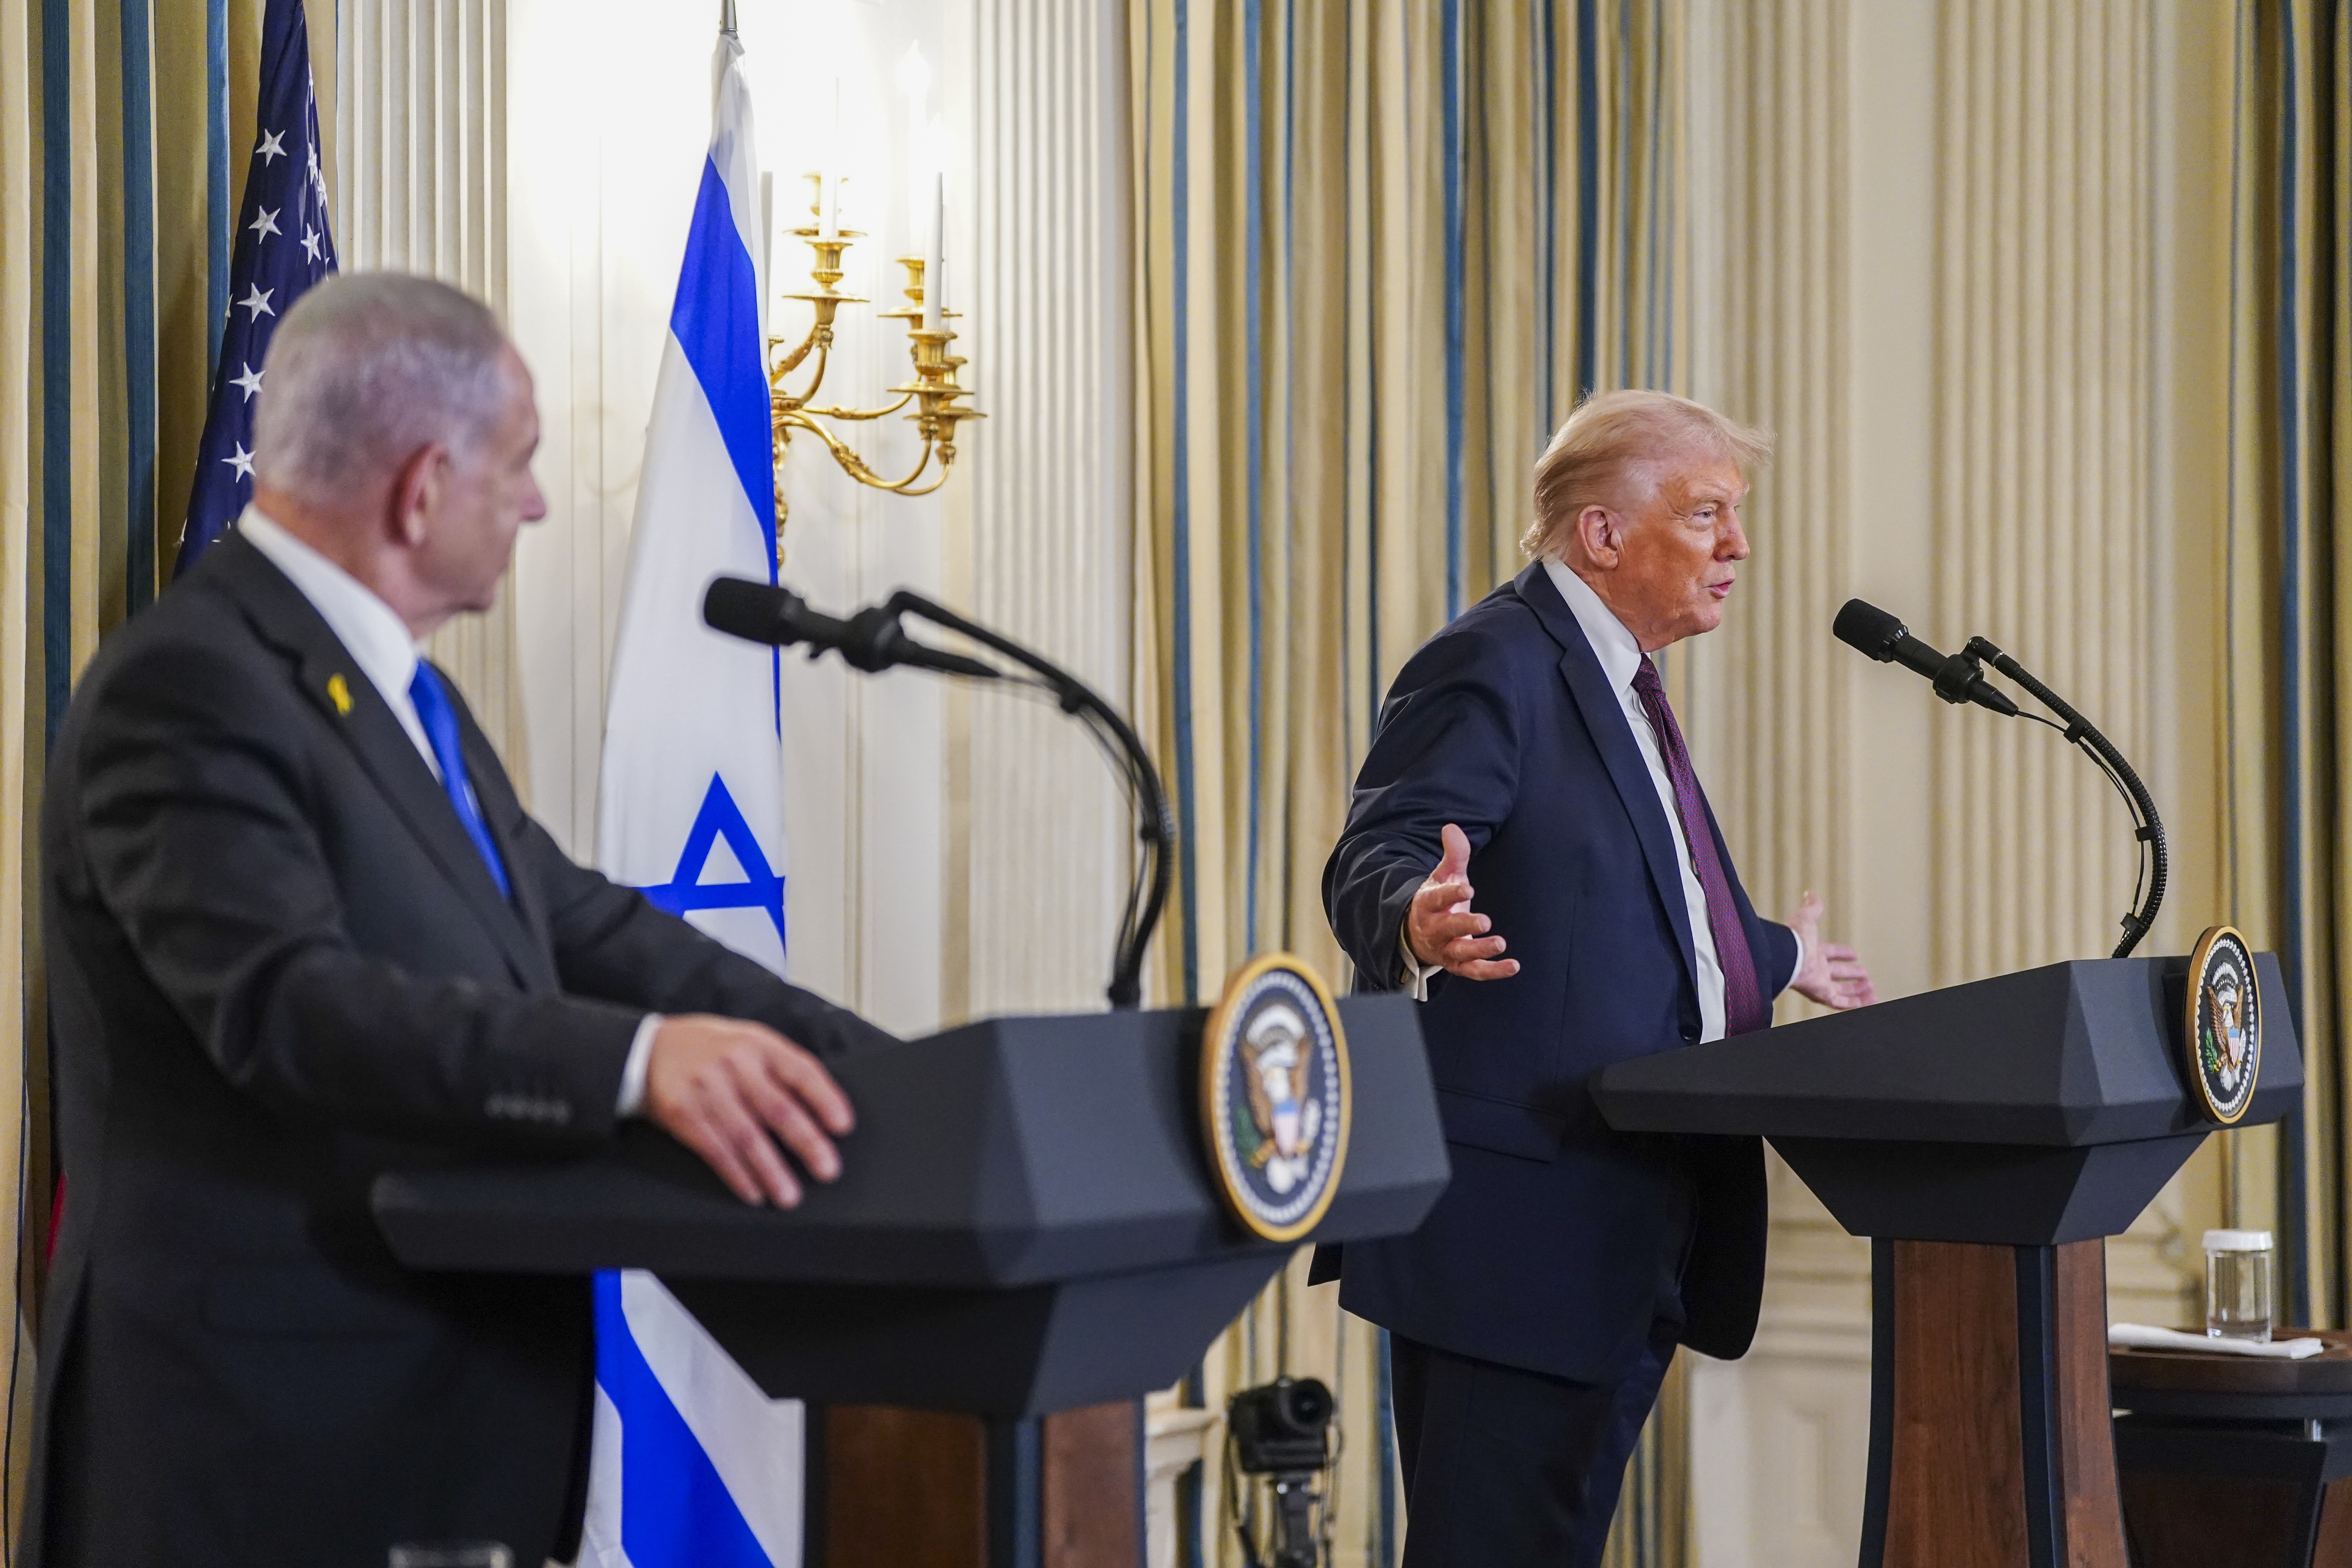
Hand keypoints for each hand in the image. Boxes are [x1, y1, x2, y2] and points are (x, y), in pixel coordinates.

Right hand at [644, 1015, 855, 1205]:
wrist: (646, 1049)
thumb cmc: (709, 1049)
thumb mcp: (748, 1042)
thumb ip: (781, 1067)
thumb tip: (823, 1107)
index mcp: (759, 1044)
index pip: (801, 1071)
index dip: (825, 1099)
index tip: (843, 1126)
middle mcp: (735, 1064)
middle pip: (778, 1108)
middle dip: (807, 1143)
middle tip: (827, 1170)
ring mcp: (707, 1088)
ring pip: (747, 1136)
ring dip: (771, 1171)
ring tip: (790, 1196)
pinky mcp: (683, 1113)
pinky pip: (716, 1150)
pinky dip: (737, 1175)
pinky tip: (753, 1192)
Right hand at [1404, 823, 1519, 981]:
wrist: (1416, 935)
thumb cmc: (1436, 901)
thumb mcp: (1443, 876)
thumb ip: (1453, 854)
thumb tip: (1452, 827)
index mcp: (1428, 904)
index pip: (1437, 898)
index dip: (1450, 894)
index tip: (1467, 888)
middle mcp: (1435, 929)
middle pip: (1448, 928)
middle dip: (1464, 924)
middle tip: (1484, 920)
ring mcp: (1446, 949)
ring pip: (1461, 952)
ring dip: (1480, 949)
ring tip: (1500, 943)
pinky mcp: (1458, 965)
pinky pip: (1474, 971)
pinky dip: (1493, 971)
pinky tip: (1513, 966)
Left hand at [1787, 891, 1875, 1009]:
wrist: (1787, 956)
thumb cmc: (1793, 939)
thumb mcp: (1806, 918)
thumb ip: (1812, 907)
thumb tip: (1810, 894)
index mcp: (1812, 952)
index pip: (1830, 953)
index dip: (1842, 953)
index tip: (1854, 954)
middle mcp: (1815, 969)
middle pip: (1837, 974)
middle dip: (1851, 975)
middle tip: (1865, 975)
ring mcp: (1818, 983)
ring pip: (1841, 991)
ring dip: (1857, 990)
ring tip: (1871, 989)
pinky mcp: (1822, 995)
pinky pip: (1840, 1003)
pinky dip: (1855, 1003)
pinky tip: (1868, 1001)